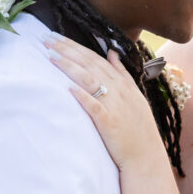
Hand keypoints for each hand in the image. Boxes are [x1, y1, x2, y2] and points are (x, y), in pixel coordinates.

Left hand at [44, 35, 164, 169]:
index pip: (95, 58)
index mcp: (123, 82)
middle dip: (67, 49)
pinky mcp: (109, 122)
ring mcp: (114, 105)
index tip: (56, 37)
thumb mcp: (135, 96)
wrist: (146, 157)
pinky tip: (68, 87)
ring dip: (69, 66)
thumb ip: (122, 73)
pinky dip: (82, 95)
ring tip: (50, 55)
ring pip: (89, 79)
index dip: (75, 46)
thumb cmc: (138, 129)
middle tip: (46, 38)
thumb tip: (112, 52)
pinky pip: (94, 106)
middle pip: (89, 64)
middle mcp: (118, 90)